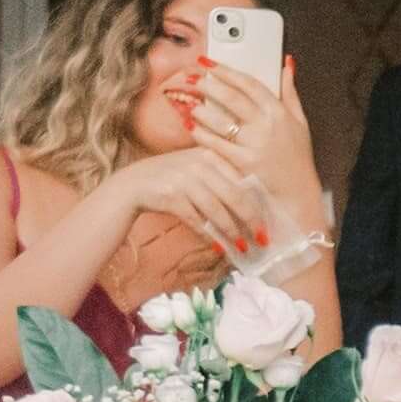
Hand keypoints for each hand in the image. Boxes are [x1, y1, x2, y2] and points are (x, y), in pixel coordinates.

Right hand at [107, 147, 272, 264]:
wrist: (132, 185)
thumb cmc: (171, 179)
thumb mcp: (196, 170)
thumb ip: (221, 179)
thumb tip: (254, 206)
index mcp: (209, 155)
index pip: (242, 180)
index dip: (257, 203)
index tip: (268, 221)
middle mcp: (199, 164)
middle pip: (234, 195)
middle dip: (251, 220)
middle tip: (262, 238)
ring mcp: (184, 179)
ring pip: (218, 210)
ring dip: (232, 232)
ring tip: (243, 247)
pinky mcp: (172, 196)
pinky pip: (198, 220)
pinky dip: (209, 235)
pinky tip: (219, 246)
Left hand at [188, 52, 323, 223]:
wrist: (298, 192)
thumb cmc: (297, 156)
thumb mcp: (300, 121)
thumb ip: (290, 91)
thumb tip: (286, 64)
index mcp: (279, 112)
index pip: (249, 84)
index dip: (226, 71)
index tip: (208, 63)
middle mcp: (267, 126)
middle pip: (231, 98)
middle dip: (207, 85)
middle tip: (190, 78)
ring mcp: (255, 145)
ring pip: (220, 121)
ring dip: (200, 110)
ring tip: (187, 102)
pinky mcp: (244, 163)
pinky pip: (216, 145)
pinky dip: (201, 135)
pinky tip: (191, 128)